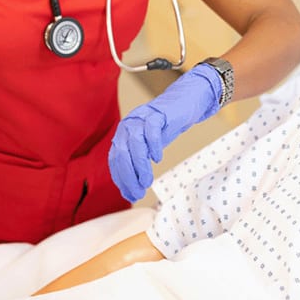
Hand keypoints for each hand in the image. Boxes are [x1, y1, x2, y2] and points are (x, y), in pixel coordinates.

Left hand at [109, 63, 222, 201]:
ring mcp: (141, 117)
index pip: (115, 160)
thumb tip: (131, 192)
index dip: (121, 179)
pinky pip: (151, 130)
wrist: (184, 104)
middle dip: (128, 176)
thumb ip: (138, 166)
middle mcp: (128, 125)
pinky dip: (153, 146)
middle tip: (139, 192)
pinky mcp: (157, 113)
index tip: (130, 194)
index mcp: (122, 135)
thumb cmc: (165, 129)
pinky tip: (157, 159)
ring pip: (135, 143)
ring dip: (139, 165)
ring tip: (147, 181)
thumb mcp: (149, 149)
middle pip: (122, 152)